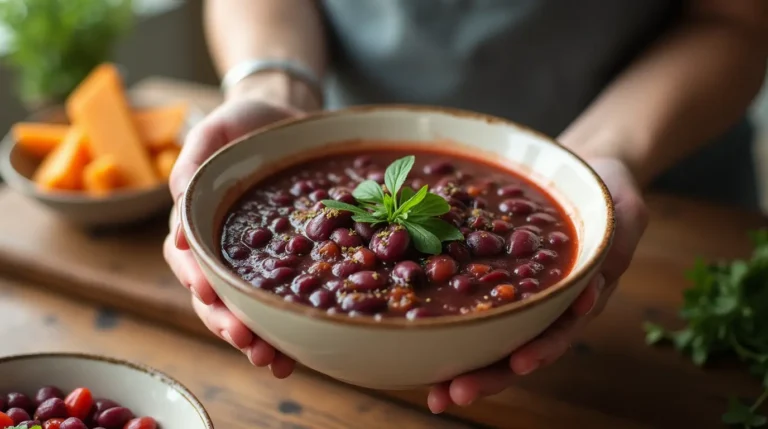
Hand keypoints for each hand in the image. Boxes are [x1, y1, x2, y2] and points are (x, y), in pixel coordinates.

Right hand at [163, 73, 317, 377]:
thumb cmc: (243, 124)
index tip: (208, 292)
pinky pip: (275, 303)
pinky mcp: (281, 266)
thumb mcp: (216, 129)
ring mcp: (249, 261)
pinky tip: (294, 356)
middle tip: (248, 342)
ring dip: (252, 339)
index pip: (187, 257)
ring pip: (241, 309)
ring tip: (272, 362)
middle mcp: (219, 247)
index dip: (195, 277)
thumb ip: (192, 160)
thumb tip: (175, 213)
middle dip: (225, 322)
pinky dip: (281, 331)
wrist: (284, 122)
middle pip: (212, 295)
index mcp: (197, 219)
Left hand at [427, 157, 648, 412]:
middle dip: (489, 374)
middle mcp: (547, 303)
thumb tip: (591, 290)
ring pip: (492, 335)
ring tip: (434, 391)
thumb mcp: (623, 212)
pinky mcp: (493, 275)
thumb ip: (616, 243)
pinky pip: (471, 301)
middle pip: (519, 347)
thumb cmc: (607, 193)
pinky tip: (422, 339)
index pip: (560, 331)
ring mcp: (519, 293)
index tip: (519, 364)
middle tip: (454, 395)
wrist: (584, 174)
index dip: (541, 351)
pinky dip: (450, 323)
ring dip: (464, 365)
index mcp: (580, 294)